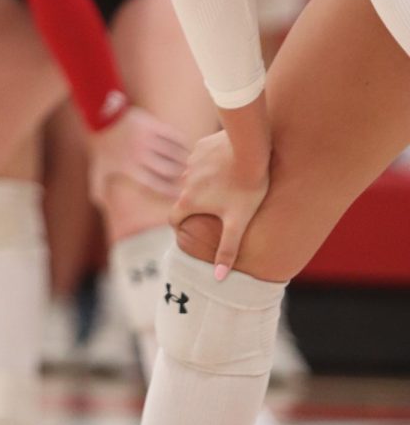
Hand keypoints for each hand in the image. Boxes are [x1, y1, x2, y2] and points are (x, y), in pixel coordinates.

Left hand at [89, 105, 187, 205]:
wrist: (103, 117)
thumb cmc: (103, 146)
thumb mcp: (98, 167)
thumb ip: (98, 187)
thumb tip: (100, 205)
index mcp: (131, 167)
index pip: (156, 184)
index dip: (170, 191)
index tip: (179, 195)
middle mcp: (140, 154)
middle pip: (168, 169)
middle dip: (180, 175)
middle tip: (188, 177)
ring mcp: (147, 138)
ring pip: (173, 152)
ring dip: (184, 159)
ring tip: (190, 164)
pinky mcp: (152, 125)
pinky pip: (173, 135)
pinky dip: (182, 142)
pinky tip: (186, 147)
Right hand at [171, 130, 269, 278]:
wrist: (251, 148)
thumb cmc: (246, 188)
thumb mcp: (238, 222)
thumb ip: (227, 250)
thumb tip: (218, 278)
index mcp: (188, 201)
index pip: (174, 219)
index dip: (181, 226)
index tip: (191, 228)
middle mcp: (184, 181)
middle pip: (184, 197)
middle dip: (195, 203)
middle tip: (215, 207)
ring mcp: (191, 161)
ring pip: (192, 177)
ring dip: (202, 183)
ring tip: (224, 185)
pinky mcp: (201, 146)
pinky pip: (201, 159)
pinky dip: (209, 164)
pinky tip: (227, 165)